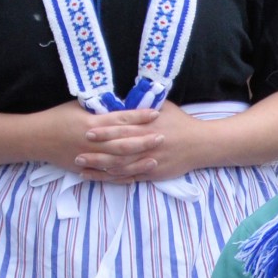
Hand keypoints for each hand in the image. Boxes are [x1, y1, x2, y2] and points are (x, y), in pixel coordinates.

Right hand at [35, 101, 161, 181]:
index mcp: (92, 123)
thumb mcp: (79, 107)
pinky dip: (121, 177)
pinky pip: (106, 176)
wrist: (37, 138)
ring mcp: (89, 157)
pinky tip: (136, 177)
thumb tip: (122, 105)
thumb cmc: (58, 117)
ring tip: (155, 160)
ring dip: (138, 162)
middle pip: (124, 143)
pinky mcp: (85, 169)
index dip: (139, 117)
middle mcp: (92, 141)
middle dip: (144, 141)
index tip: (156, 114)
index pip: (121, 119)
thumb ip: (100, 109)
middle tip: (162, 138)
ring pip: (118, 162)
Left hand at [45, 101, 224, 183]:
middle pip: (117, 150)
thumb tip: (122, 99)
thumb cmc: (181, 122)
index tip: (86, 130)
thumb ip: (143, 106)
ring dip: (101, 169)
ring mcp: (149, 160)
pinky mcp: (153, 173)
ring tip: (82, 169)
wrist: (201, 144)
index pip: (122, 128)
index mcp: (148, 126)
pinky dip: (115, 179)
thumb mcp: (163, 107)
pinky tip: (101, 179)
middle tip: (76, 153)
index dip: (104, 130)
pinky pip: (131, 178)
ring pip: (121, 167)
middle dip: (96, 153)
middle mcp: (147, 144)